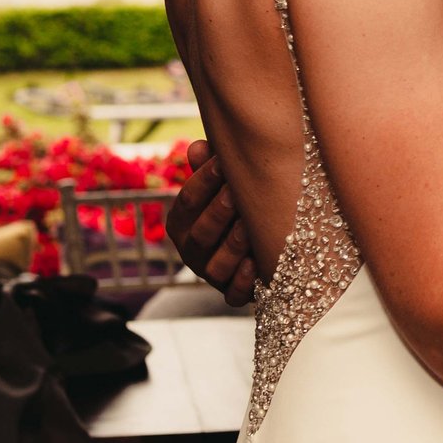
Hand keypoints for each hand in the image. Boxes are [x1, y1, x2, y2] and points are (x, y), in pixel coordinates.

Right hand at [171, 140, 257, 305]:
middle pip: (200, 235)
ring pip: (215, 267)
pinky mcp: (233, 294)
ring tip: (248, 227)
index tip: (222, 162)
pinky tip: (255, 265)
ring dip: (232, 247)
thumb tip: (198, 146)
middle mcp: (192, 251)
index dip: (203, 182)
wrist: (260, 245)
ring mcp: (212, 275)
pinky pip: (233, 295)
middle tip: (237, 193)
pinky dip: (243, 283)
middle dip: (218, 213)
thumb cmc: (236, 205)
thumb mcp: (222, 185)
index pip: (187, 202)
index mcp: (183, 222)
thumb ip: (210, 168)